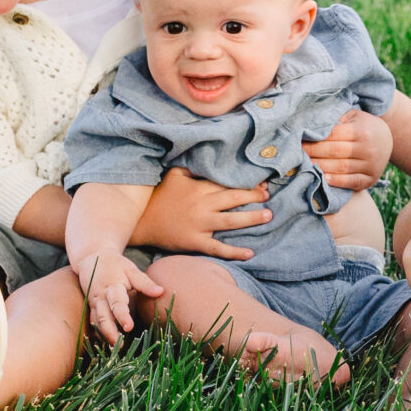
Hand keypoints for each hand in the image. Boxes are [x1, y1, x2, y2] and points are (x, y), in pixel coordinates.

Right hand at [75, 252, 164, 344]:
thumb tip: (161, 291)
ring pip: (96, 322)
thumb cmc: (116, 265)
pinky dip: (98, 333)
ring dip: (104, 335)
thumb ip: (145, 282)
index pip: (117, 304)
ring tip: (114, 348)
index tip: (129, 327)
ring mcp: (93, 303)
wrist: (92, 258)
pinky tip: (105, 344)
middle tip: (119, 345)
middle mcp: (100, 297)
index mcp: (112, 287)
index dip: (122, 316)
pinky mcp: (90, 307)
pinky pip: (93, 322)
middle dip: (110, 332)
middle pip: (103, 317)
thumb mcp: (131, 269)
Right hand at [128, 169, 269, 258]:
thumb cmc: (160, 197)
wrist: (142, 222)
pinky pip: (217, 248)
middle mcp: (202, 205)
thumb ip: (193, 167)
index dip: (247, 182)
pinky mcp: (195, 242)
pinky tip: (250, 253)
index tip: (262, 182)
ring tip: (268, 215)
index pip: (228, 182)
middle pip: (234, 199)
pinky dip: (234, 252)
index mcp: (199, 188)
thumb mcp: (174, 175)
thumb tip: (210, 157)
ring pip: (231, 221)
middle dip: (255, 196)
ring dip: (252, 218)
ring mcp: (199, 224)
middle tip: (269, 196)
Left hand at [305, 109, 392, 191]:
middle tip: (297, 153)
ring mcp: (370, 165)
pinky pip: (351, 182)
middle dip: (313, 152)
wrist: (389, 139)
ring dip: (320, 167)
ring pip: (340, 167)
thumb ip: (336, 119)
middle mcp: (368, 148)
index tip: (299, 139)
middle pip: (334, 151)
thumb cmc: (364, 126)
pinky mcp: (371, 179)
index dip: (314, 138)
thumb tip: (310, 125)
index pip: (333, 134)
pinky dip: (336, 182)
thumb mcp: (354, 116)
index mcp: (362, 130)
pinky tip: (322, 178)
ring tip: (304, 165)